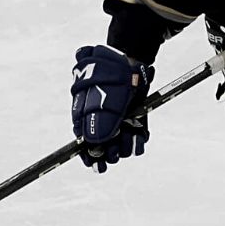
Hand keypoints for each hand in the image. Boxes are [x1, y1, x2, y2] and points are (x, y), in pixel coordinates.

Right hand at [71, 45, 153, 172]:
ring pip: (121, 149)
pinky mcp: (135, 124)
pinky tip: (139, 134)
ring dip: (126, 146)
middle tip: (116, 147)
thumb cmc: (109, 76)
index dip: (91, 158)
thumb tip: (93, 142)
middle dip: (110, 153)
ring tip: (129, 133)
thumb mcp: (101, 94)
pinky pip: (137, 142)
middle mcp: (102, 126)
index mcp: (86, 120)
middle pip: (104, 152)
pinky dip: (139, 141)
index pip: (85, 147)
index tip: (99, 162)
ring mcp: (119, 125)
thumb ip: (97, 118)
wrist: (131, 63)